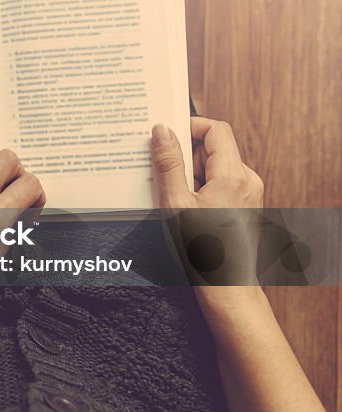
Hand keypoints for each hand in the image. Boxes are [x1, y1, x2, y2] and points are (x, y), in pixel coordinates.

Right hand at [151, 118, 264, 286]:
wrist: (226, 285)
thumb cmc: (202, 251)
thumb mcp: (175, 202)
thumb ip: (168, 163)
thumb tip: (162, 132)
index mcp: (233, 175)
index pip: (216, 129)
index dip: (191, 126)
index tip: (168, 134)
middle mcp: (248, 180)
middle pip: (214, 148)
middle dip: (186, 155)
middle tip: (163, 172)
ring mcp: (250, 192)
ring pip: (216, 166)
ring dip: (192, 173)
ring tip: (174, 196)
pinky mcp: (247, 204)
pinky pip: (222, 182)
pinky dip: (202, 186)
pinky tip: (185, 206)